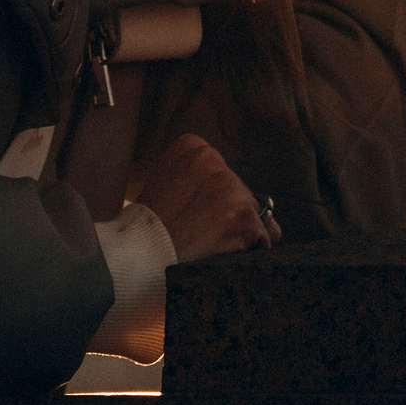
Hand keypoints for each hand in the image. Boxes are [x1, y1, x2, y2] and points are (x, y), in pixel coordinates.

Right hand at [135, 132, 276, 259]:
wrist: (141, 251)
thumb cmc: (147, 226)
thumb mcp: (162, 183)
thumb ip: (192, 180)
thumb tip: (223, 197)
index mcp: (192, 148)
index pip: (221, 169)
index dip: (212, 196)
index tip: (195, 211)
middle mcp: (215, 161)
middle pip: (240, 191)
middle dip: (229, 214)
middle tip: (202, 233)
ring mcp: (233, 189)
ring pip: (255, 213)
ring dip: (242, 232)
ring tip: (215, 246)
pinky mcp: (246, 218)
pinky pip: (264, 238)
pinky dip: (252, 251)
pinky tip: (228, 256)